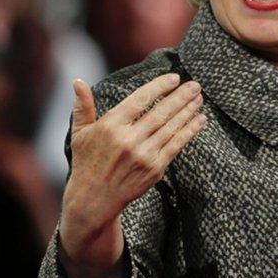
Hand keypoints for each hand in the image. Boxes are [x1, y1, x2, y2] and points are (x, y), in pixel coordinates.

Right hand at [59, 74, 205, 275]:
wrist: (94, 200)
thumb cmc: (86, 163)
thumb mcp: (80, 134)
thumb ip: (82, 107)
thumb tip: (78, 81)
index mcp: (110, 126)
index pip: (140, 100)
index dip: (159, 87)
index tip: (174, 77)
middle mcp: (128, 140)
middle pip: (160, 112)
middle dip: (181, 96)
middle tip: (195, 85)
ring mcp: (143, 155)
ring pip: (171, 127)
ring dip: (188, 111)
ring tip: (199, 97)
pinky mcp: (154, 169)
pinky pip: (176, 145)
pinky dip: (189, 131)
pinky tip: (200, 120)